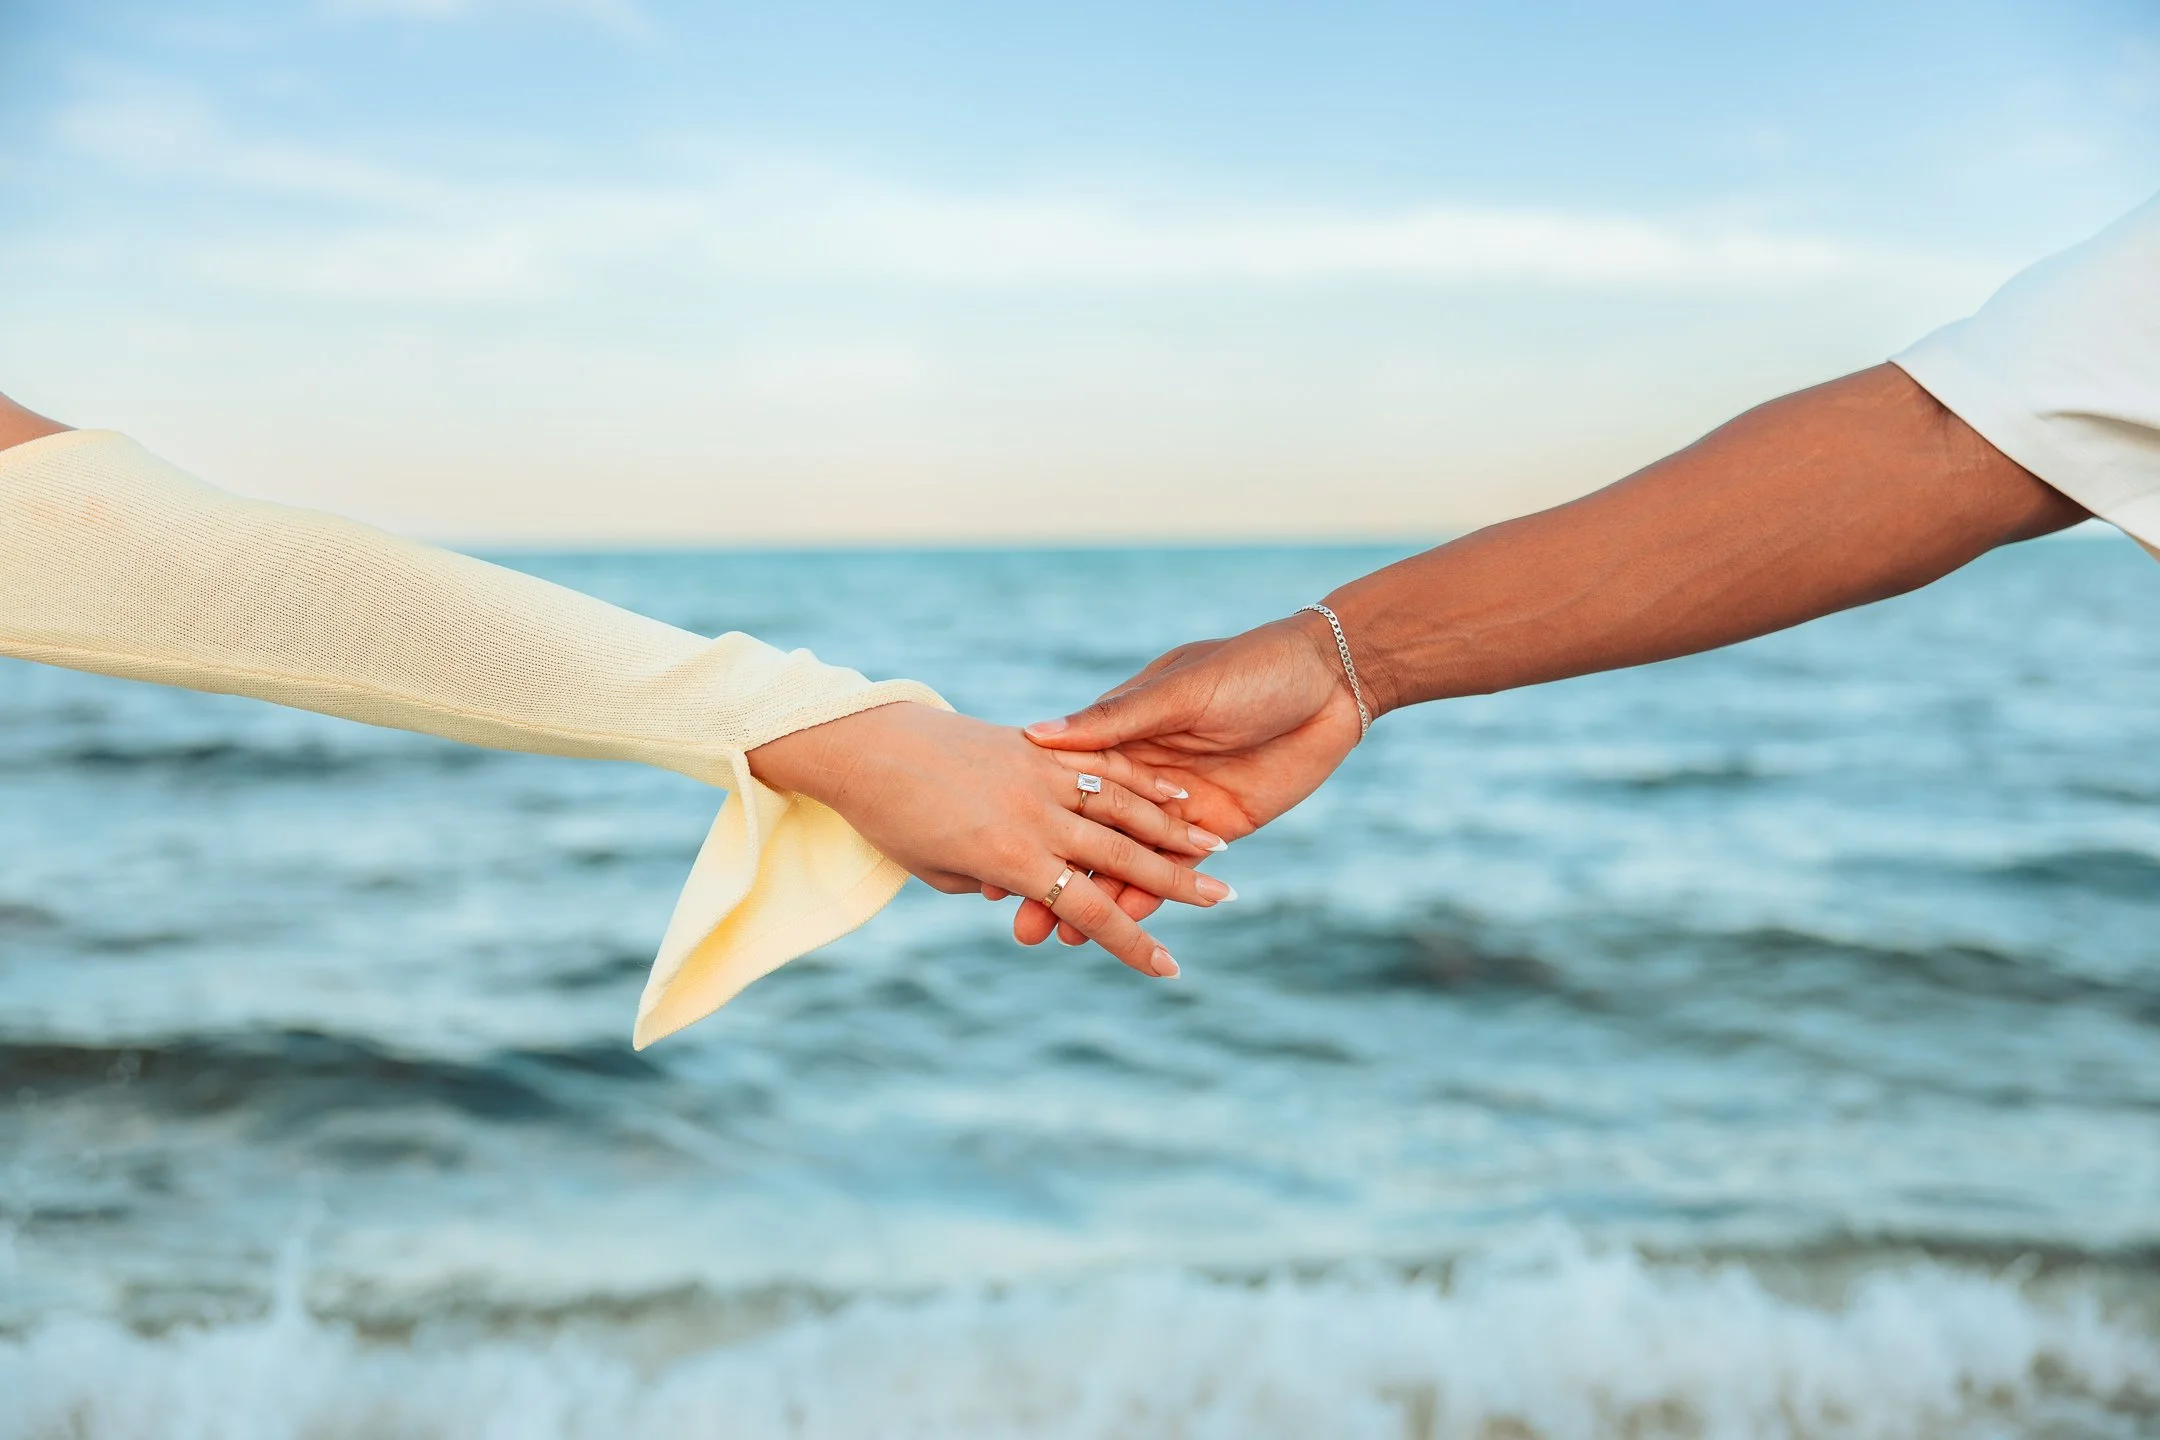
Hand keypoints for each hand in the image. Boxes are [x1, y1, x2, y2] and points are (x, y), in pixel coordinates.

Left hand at [748, 702, 1235, 976]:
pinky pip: (1100, 766)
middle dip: (1177, 882)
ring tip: (1217, 846)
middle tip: (1224, 899)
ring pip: (1122, 806)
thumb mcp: (942, 870)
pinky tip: (1171, 792)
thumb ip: (996, 882)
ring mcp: (1039, 775)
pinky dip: (1139, 782)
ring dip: (1173, 829)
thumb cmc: (891, 820)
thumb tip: (1034, 888)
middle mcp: (1034, 817)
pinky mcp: (1035, 746)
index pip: (1087, 911)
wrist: (865, 743)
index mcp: (1010, 860)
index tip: (1169, 970)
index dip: (1132, 945)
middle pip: (1122, 857)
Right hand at [1014, 610, 1364, 943]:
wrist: (1333, 680)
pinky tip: (1119, 928)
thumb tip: (1037, 735)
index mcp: (1125, 733)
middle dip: (1055, 880)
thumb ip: (1116, 720)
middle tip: (1020, 928)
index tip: (997, 861)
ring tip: (1059, 938)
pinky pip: (1178, 873)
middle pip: (1090, 838)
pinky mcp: (1220, 832)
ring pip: (1127, 864)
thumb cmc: (1251, 668)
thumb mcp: (1179, 691)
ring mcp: (1181, 809)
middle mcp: (1145, 776)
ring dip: (1096, 901)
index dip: (1032, 825)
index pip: (1067, 789)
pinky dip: (1150, 902)